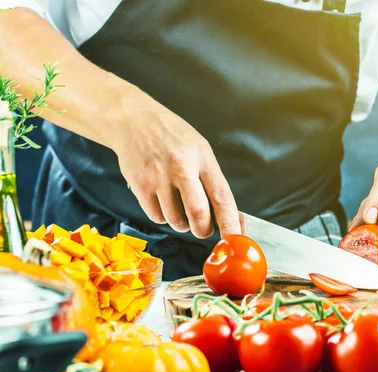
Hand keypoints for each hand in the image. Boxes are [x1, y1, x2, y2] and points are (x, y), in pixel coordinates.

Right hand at [110, 94, 240, 238]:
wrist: (133, 120)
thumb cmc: (172, 136)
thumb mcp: (200, 149)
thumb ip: (212, 180)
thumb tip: (228, 215)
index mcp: (202, 158)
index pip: (222, 196)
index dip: (230, 222)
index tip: (236, 238)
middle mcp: (181, 167)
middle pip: (198, 213)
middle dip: (203, 230)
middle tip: (203, 229)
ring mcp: (158, 176)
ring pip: (175, 220)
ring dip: (181, 224)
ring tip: (179, 208)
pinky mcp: (139, 184)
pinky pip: (156, 216)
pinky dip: (163, 217)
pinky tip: (162, 201)